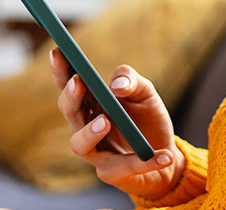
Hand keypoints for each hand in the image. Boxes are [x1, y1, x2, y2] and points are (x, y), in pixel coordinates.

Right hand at [48, 48, 184, 200]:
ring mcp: (95, 152)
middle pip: (68, 112)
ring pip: (79, 144)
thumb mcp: (146, 94)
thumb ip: (132, 81)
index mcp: (90, 103)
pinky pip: (123, 168)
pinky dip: (144, 162)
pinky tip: (164, 155)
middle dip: (70, 97)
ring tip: (105, 121)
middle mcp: (85, 127)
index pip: (68, 84)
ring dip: (89, 132)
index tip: (58, 51)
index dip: (60, 69)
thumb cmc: (149, 121)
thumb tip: (117, 85)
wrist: (167, 157)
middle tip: (78, 82)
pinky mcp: (112, 173)